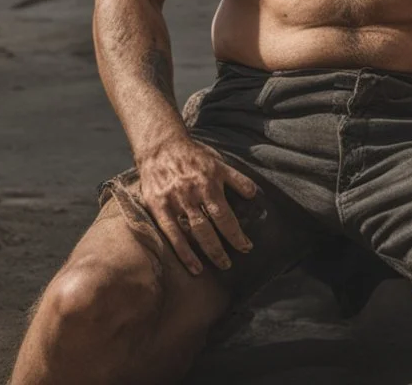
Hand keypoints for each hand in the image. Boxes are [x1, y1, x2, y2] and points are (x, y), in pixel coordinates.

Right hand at [138, 133, 257, 274]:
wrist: (161, 145)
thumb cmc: (193, 155)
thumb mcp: (218, 162)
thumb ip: (236, 179)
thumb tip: (254, 194)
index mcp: (209, 182)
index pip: (225, 216)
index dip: (236, 235)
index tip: (246, 247)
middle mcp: (192, 193)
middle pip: (209, 228)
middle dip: (221, 249)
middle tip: (230, 264)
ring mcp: (174, 200)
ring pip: (192, 232)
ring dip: (206, 252)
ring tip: (217, 266)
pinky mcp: (158, 206)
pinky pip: (171, 233)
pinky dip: (183, 252)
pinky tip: (193, 266)